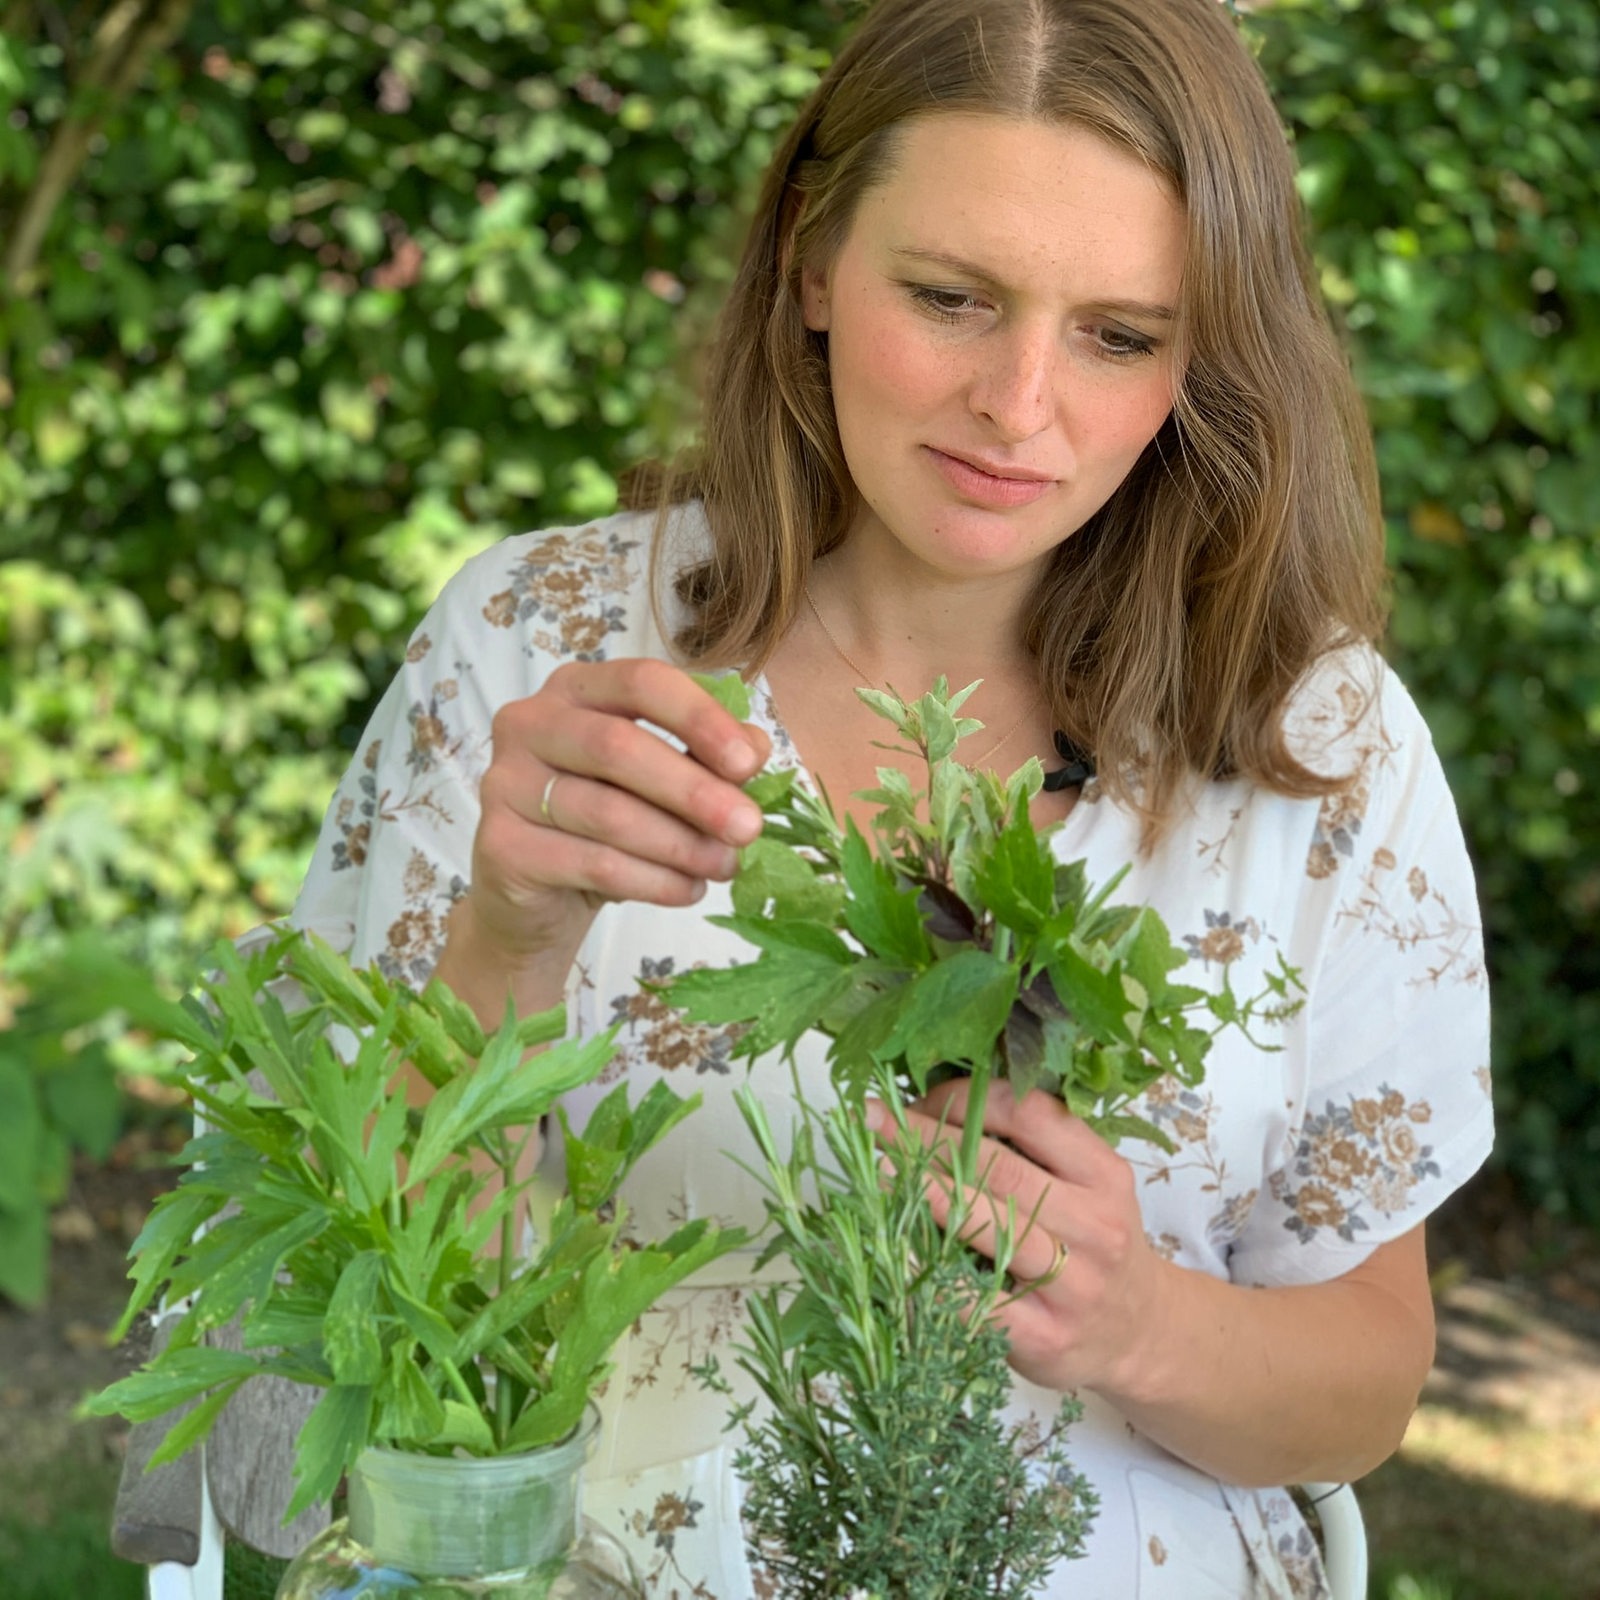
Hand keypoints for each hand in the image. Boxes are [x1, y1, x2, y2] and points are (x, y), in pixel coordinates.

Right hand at [459, 658, 769, 981]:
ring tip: (724, 867)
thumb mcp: (663, 783)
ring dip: (680, 845)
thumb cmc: (608, 823)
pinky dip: (652, 881)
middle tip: (749, 828)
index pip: (640, 682)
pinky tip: (686, 890)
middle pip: (619, 747)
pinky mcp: (500, 844)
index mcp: (577, 689)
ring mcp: (505, 782)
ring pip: (608, 813)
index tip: (748, 763)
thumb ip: (707, 757)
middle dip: (694, 791)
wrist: (539, 897)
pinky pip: (591, 862)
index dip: (698, 718)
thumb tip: (755, 748)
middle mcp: (530, 723)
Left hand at [881, 1078, 1172, 1398]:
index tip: (919, 1097)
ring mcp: (1072, 1285)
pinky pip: (975, 1299)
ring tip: (877, 1168)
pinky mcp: (1043, 1337)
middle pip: (1000, 1168)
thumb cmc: (1093, 1244)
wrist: (1140, 1334)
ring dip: (926, 1193)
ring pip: (989, 1227)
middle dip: (927, 1138)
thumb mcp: (1089, 1186)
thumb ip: (1035, 1149)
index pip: (1031, 1116)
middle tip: (873, 1118)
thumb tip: (940, 1102)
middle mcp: (1094, 1226)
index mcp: (1103, 1175)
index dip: (967, 1099)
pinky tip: (895, 1249)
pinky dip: (932, 1271)